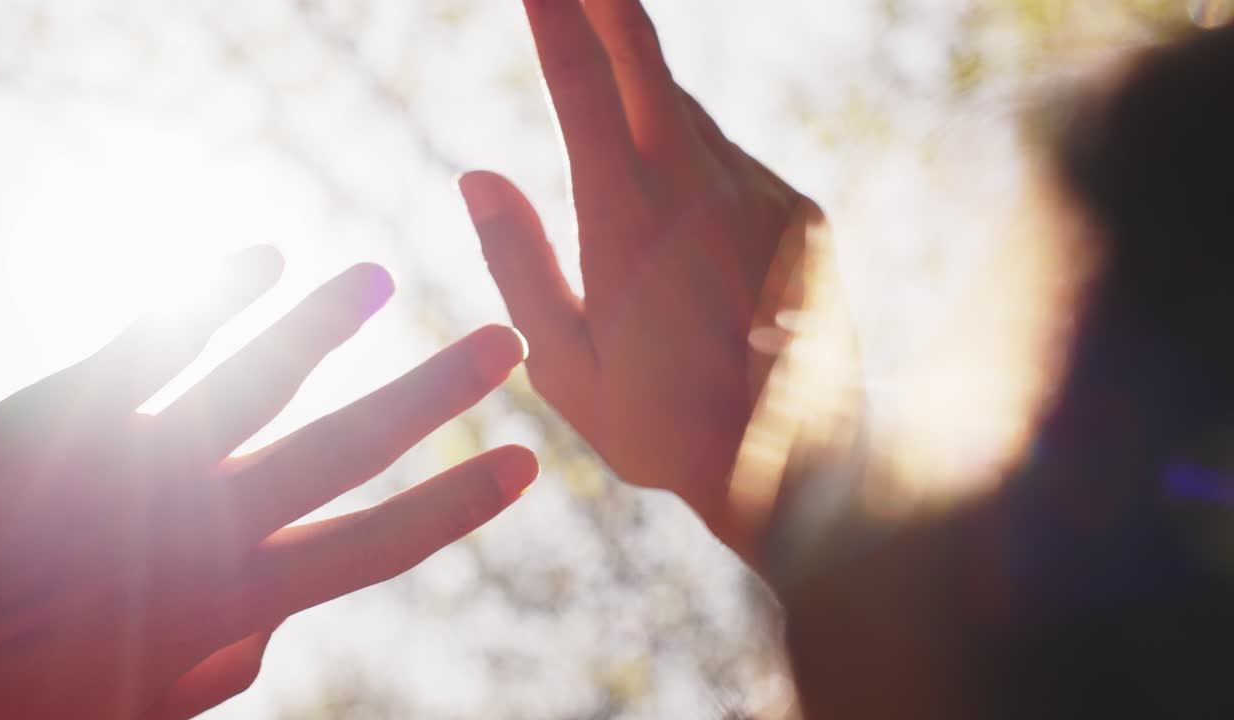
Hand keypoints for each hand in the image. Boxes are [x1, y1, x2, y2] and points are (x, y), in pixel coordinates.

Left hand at [0, 246, 536, 718]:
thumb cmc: (17, 697)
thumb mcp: (136, 706)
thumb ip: (216, 670)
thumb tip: (271, 630)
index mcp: (229, 604)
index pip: (375, 547)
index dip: (456, 504)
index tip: (525, 462)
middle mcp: (203, 525)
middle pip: (346, 448)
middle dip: (434, 394)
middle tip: (503, 342)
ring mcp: (136, 461)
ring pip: (257, 378)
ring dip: (326, 324)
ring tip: (379, 277)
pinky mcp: (65, 416)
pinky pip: (152, 340)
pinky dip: (211, 296)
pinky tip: (261, 258)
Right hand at [460, 0, 835, 569]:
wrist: (797, 467)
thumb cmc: (662, 429)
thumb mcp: (564, 367)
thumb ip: (518, 263)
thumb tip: (477, 176)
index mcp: (626, 220)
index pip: (580, 83)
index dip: (554, 14)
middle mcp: (699, 188)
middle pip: (646, 58)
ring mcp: (758, 194)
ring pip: (688, 108)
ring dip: (644, 83)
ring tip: (606, 76)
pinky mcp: (798, 213)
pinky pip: (730, 156)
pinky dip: (692, 149)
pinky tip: (677, 199)